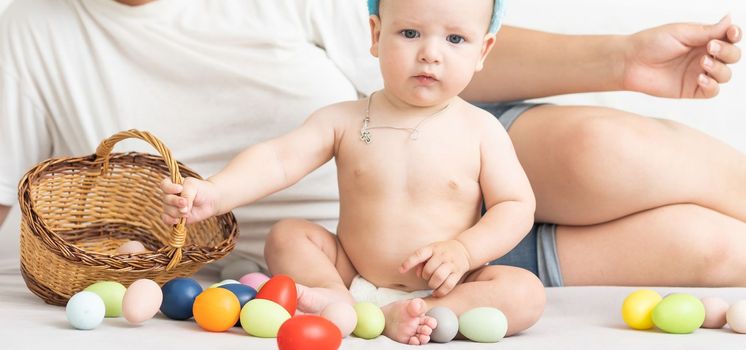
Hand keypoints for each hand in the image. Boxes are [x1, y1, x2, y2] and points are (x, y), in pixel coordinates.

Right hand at [160, 177, 218, 224]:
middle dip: (175, 202)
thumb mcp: (193, 187)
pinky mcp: (175, 216)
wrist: (211, 201)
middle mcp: (170, 195)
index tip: (180, 189)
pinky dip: (170, 220)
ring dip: (177, 212)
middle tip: (185, 203)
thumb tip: (181, 209)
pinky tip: (177, 220)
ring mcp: (172, 206)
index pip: (164, 185)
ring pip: (167, 210)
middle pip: (165, 199)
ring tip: (187, 212)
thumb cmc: (201, 190)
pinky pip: (166, 219)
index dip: (169, 188)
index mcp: (173, 185)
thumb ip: (186, 195)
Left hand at [400, 240, 471, 296]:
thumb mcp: (430, 251)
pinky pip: (448, 285)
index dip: (409, 262)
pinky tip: (436, 292)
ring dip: (432, 284)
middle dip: (425, 276)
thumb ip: (420, 261)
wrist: (463, 250)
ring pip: (438, 277)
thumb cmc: (441, 252)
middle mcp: (442, 255)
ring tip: (431, 284)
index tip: (401, 270)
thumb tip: (417, 274)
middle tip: (426, 277)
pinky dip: (440, 291)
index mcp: (432, 248)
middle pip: (429, 269)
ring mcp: (451, 264)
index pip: (419, 254)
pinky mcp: (457, 273)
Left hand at [623, 15, 740, 97]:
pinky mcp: (691, 90)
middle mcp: (704, 56)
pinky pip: (712, 91)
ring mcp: (699, 73)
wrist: (630, 62)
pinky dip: (712, 85)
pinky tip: (700, 78)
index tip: (732, 33)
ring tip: (702, 62)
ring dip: (719, 68)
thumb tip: (730, 19)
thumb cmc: (651, 43)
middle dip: (727, 52)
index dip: (735, 35)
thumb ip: (707, 30)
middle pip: (732, 56)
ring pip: (725, 74)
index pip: (729, 38)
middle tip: (711, 48)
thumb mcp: (681, 32)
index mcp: (703, 39)